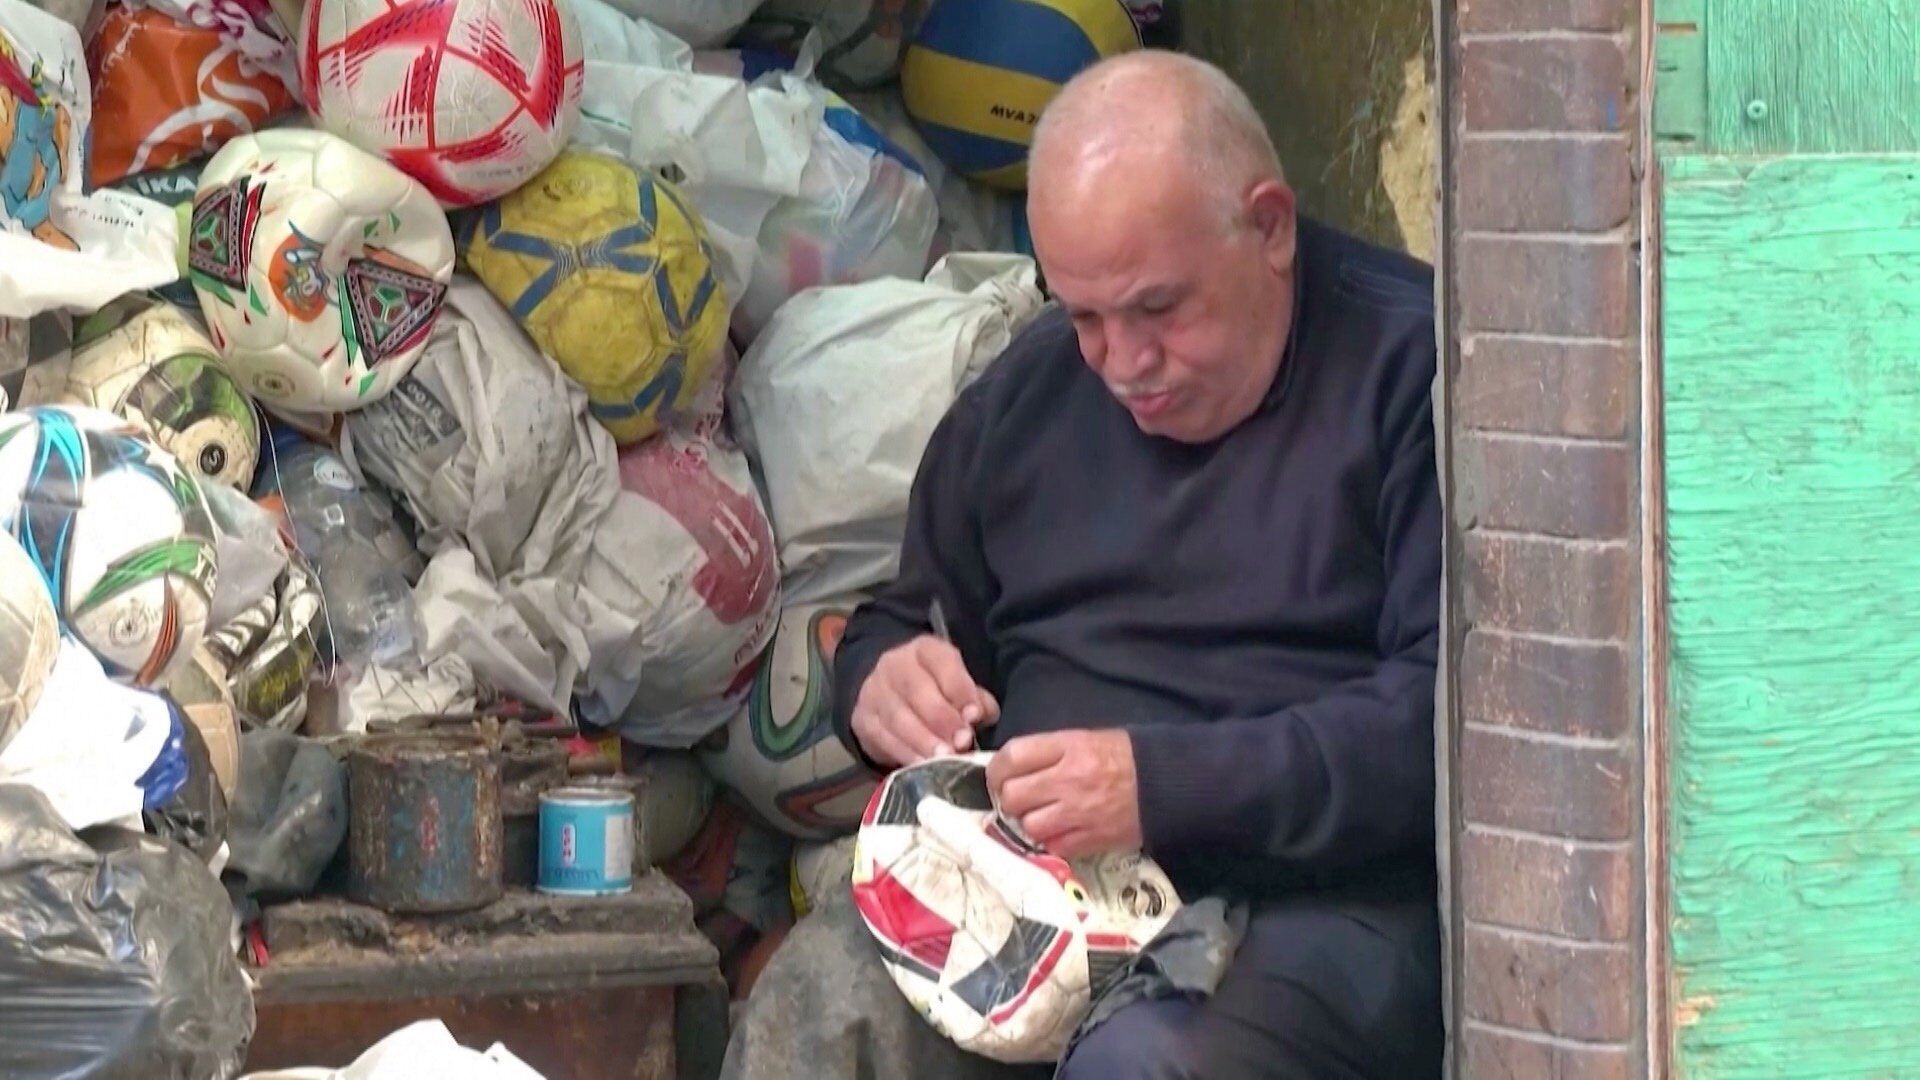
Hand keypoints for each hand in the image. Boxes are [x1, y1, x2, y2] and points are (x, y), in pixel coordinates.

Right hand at [850, 636, 999, 767]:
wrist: (886, 693)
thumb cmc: (934, 690)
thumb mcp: (956, 684)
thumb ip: (974, 698)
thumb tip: (981, 715)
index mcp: (925, 650)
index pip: (942, 662)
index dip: (959, 689)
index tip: (975, 716)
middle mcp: (895, 665)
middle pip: (917, 690)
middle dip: (942, 719)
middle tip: (962, 743)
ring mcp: (874, 692)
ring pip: (898, 717)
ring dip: (924, 740)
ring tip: (945, 759)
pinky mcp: (863, 720)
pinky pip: (883, 738)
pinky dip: (905, 754)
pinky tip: (922, 765)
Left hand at [985, 730, 1142, 859]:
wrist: (1168, 784)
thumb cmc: (1124, 756)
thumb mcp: (1086, 739)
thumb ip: (1049, 752)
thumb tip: (1012, 769)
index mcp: (1068, 747)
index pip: (1012, 756)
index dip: (997, 769)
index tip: (998, 777)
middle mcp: (1068, 779)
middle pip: (1012, 795)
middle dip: (1009, 799)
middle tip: (1019, 800)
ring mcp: (1078, 812)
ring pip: (1028, 825)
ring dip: (1030, 823)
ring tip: (1042, 817)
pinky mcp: (1090, 840)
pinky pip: (1052, 846)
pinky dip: (1050, 842)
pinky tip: (1060, 832)